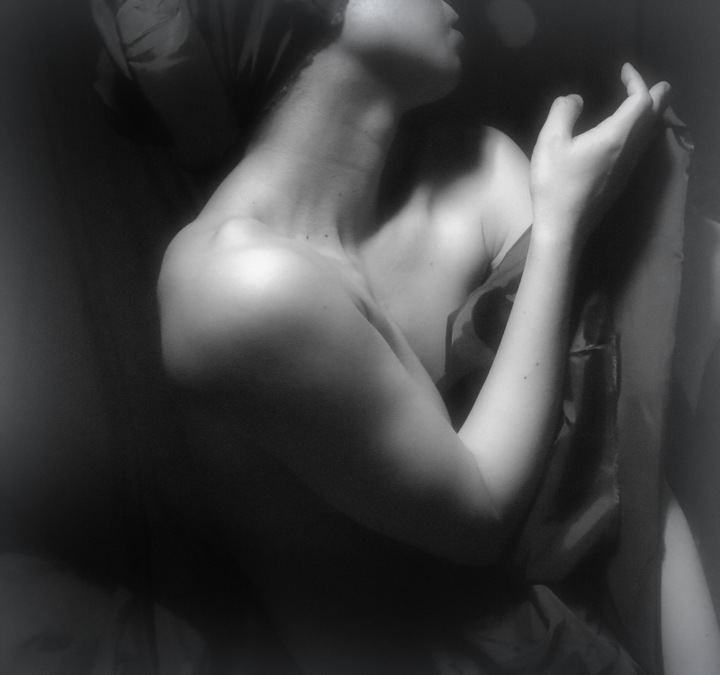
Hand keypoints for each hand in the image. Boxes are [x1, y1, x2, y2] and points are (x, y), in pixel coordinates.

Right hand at [530, 63, 670, 248]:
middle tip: (651, 84)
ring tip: (643, 104)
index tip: (624, 70)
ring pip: (648, 134)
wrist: (563, 228)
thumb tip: (574, 99)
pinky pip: (639, 148)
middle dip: (654, 96)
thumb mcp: (550, 143)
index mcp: (616, 136)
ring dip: (649, 115)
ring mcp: (626, 168)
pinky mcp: (620, 181)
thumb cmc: (555, 185)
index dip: (637, 81)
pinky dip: (640, 131)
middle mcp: (629, 150)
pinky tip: (626, 135)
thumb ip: (562, 112)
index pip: (641, 100)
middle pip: (653, 117)